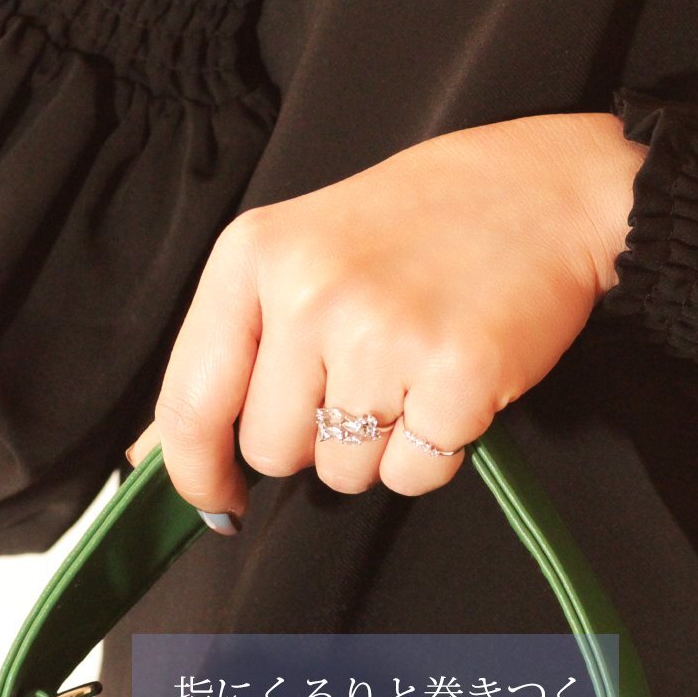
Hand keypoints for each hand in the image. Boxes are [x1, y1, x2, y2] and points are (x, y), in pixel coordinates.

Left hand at [127, 113, 645, 529]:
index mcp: (255, 257)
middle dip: (313, 441)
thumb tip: (154, 456)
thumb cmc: (419, 228)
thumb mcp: (301, 254)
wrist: (542, 194)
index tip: (217, 502)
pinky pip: (413, 475)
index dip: (196, 472)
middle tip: (363, 381)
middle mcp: (310, 293)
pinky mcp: (457, 374)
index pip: (190, 401)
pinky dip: (432, 452)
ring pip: (343, 472)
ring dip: (375, 448)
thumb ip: (232, 350)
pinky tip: (450, 390)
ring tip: (412, 374)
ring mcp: (384, 334)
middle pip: (273, 451)